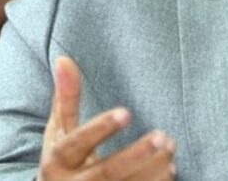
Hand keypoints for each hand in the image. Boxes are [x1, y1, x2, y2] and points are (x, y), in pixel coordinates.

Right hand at [40, 57, 176, 180]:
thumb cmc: (65, 159)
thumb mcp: (60, 131)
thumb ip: (65, 98)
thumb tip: (63, 58)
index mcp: (57, 161)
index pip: (77, 144)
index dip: (100, 128)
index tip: (126, 112)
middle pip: (105, 173)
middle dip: (135, 155)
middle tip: (163, 136)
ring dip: (152, 169)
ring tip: (170, 147)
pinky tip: (170, 169)